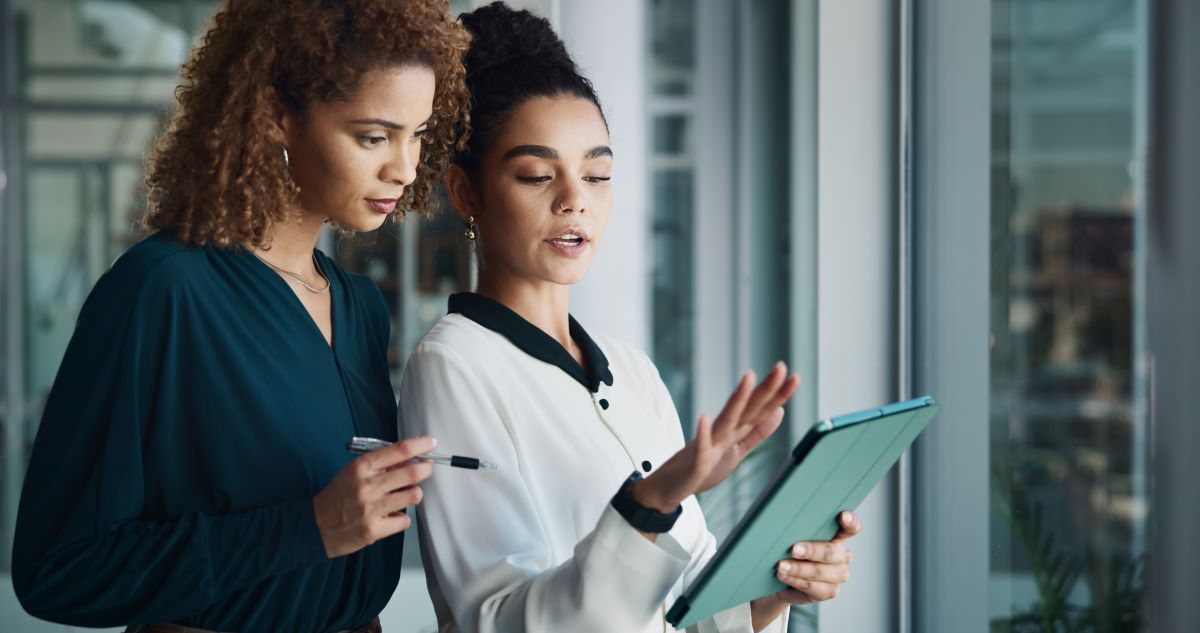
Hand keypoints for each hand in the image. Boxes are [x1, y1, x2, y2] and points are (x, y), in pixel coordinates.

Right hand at [312, 435, 435, 557]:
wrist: (314, 526)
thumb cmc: (337, 496)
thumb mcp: (353, 472)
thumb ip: (379, 465)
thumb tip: (409, 458)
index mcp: (361, 467)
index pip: (399, 450)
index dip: (420, 445)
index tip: (430, 443)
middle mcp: (367, 486)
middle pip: (411, 472)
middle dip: (425, 468)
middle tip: (426, 468)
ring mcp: (371, 509)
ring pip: (413, 496)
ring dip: (414, 494)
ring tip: (405, 495)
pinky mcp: (373, 530)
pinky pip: (404, 520)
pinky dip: (401, 518)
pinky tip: (391, 516)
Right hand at [633, 363, 800, 512]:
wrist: (670, 488)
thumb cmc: (702, 469)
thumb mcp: (737, 451)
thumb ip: (758, 433)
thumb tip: (780, 411)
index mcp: (736, 432)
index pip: (761, 411)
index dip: (779, 395)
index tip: (796, 377)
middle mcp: (724, 433)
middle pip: (748, 409)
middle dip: (765, 388)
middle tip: (781, 367)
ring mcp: (709, 445)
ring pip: (727, 420)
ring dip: (738, 399)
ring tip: (748, 378)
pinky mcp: (695, 461)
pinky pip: (699, 446)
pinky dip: (702, 433)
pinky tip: (704, 418)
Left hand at [750, 511, 861, 629]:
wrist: (783, 579)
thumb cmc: (790, 551)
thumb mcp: (794, 538)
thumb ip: (797, 529)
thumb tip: (783, 521)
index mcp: (838, 536)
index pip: (851, 527)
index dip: (850, 521)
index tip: (843, 516)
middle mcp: (842, 555)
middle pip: (831, 552)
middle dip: (811, 550)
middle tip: (793, 549)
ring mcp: (838, 574)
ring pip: (820, 571)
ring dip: (798, 569)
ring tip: (780, 566)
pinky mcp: (829, 591)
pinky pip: (813, 587)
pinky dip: (795, 581)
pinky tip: (783, 576)